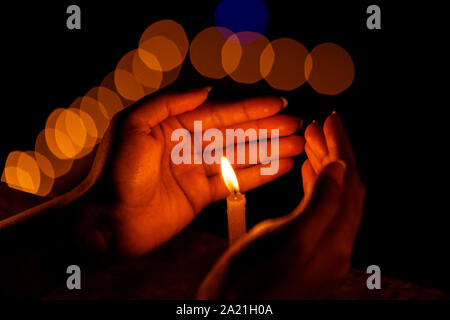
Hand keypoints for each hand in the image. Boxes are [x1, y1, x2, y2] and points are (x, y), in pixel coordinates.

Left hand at [78, 88, 303, 256]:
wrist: (106, 221)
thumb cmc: (115, 172)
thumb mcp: (134, 124)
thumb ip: (169, 102)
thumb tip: (206, 89)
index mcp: (174, 125)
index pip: (221, 113)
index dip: (251, 109)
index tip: (279, 105)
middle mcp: (188, 145)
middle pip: (236, 134)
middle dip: (268, 130)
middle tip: (299, 126)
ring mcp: (196, 170)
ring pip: (241, 157)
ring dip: (269, 151)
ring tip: (298, 145)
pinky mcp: (201, 195)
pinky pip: (235, 182)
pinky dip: (258, 175)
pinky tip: (280, 168)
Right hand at [197, 112, 364, 298]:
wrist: (232, 312)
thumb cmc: (251, 283)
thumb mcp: (287, 239)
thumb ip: (320, 205)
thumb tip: (340, 167)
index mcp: (334, 241)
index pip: (348, 182)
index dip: (341, 147)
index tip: (331, 120)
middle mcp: (334, 244)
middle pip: (344, 187)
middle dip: (333, 151)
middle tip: (318, 127)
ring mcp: (321, 246)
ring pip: (332, 195)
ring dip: (324, 164)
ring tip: (310, 142)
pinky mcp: (305, 247)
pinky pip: (319, 208)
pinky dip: (314, 184)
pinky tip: (305, 171)